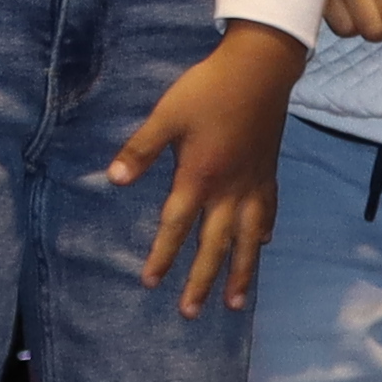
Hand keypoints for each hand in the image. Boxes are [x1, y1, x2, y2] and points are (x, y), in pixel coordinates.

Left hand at [105, 24, 304, 313]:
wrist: (260, 69)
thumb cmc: (208, 89)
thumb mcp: (167, 115)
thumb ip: (141, 150)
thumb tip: (113, 179)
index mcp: (199, 177)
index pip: (176, 226)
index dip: (162, 255)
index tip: (150, 283)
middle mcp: (228, 190)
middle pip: (213, 245)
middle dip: (201, 280)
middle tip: (191, 312)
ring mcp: (252, 184)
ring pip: (246, 239)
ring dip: (240, 271)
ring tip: (235, 301)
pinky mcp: (268, 173)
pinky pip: (267, 212)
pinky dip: (263, 232)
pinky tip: (262, 244)